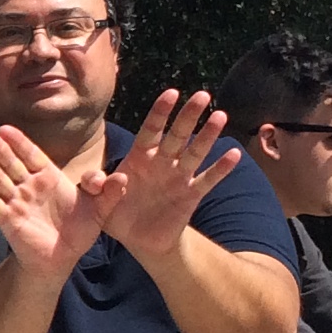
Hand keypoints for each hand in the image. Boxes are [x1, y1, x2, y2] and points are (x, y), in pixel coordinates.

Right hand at [0, 125, 101, 277]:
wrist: (62, 259)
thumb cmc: (78, 232)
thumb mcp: (99, 211)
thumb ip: (109, 193)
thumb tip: (124, 177)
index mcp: (50, 178)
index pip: (32, 155)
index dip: (19, 141)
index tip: (6, 127)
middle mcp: (30, 187)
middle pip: (11, 162)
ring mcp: (17, 202)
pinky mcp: (9, 220)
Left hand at [86, 88, 242, 260]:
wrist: (139, 239)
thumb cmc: (117, 213)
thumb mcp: (99, 202)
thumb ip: (97, 188)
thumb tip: (102, 179)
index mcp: (139, 158)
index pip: (151, 130)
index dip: (160, 112)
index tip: (172, 93)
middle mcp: (162, 163)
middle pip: (177, 136)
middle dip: (189, 116)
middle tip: (202, 95)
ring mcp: (179, 177)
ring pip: (196, 152)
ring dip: (208, 136)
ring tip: (220, 116)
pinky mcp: (191, 195)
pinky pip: (208, 180)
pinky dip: (220, 168)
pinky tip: (234, 154)